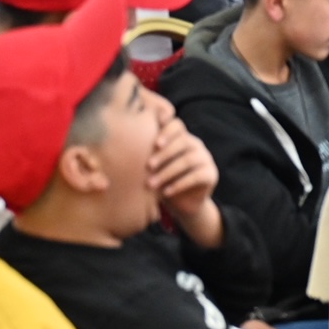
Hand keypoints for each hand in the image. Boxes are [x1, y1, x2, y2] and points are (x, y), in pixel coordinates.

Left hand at [148, 110, 222, 246]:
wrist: (183, 203)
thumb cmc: (163, 179)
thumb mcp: (155, 165)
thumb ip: (146, 152)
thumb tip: (118, 145)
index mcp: (182, 137)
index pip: (177, 125)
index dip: (167, 131)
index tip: (155, 143)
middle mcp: (196, 145)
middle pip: (183, 141)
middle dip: (164, 154)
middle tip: (148, 166)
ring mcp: (206, 159)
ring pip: (189, 160)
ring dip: (168, 172)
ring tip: (152, 184)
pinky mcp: (211, 175)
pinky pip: (197, 176)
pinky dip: (179, 184)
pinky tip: (166, 192)